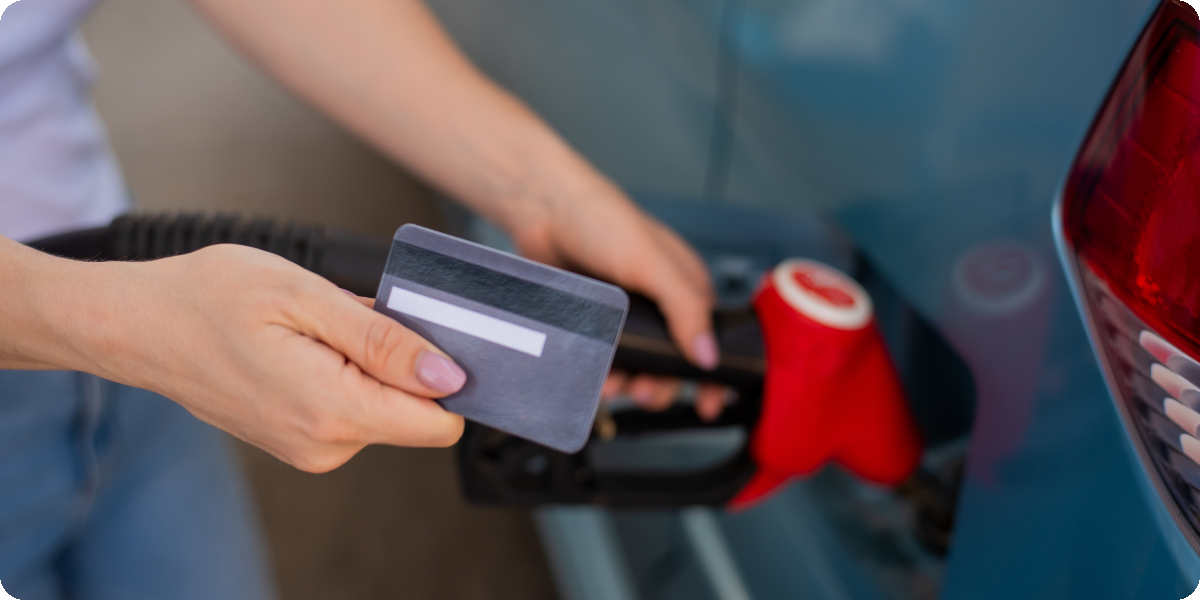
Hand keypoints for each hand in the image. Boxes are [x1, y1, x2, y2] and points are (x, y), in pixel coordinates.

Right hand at [75, 244, 465, 471]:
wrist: (139, 326)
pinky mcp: (301, 443)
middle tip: (348, 316)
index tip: (425, 331)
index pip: (440, 422)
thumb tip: (450, 377)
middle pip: (415, 413)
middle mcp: (326, 445)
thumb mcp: (306, 297)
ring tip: (313, 329)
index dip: (447, 375)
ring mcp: (311, 450)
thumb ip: (384, 341)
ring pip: (385, 409)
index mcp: (333, 411)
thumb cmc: (211, 297)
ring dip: (368, 365)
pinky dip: (346, 375)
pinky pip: (354, 410)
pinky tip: (304, 346)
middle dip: (402, 362)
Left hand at [504, 176, 728, 420]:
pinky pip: (603, 360)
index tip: (708, 406)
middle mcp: (659, 305)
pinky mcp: (594, 323)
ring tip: (611, 386)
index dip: (713, 374)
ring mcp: (625, 316)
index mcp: (686, 287)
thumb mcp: (651, 263)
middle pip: (671, 363)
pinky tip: (593, 378)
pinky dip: (600, 374)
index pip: (712, 340)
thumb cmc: (601, 221)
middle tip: (642, 392)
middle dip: (660, 385)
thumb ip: (684, 307)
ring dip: (627, 384)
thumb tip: (708, 355)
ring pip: (635, 367)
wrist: (541, 211)